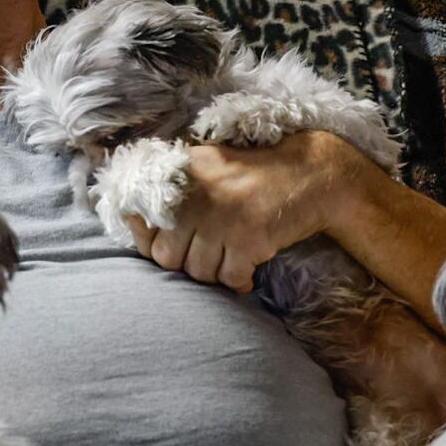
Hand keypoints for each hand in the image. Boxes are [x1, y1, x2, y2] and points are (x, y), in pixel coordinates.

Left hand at [127, 131, 360, 292]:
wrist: (312, 175)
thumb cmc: (256, 173)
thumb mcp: (209, 164)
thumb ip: (174, 187)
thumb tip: (134, 218)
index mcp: (181, 173)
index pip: (144, 224)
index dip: (152, 243)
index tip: (171, 246)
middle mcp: (196, 196)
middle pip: (167, 257)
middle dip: (185, 263)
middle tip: (206, 257)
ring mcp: (222, 219)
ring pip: (198, 272)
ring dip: (214, 273)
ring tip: (228, 260)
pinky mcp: (248, 239)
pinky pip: (230, 278)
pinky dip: (238, 282)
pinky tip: (246, 273)